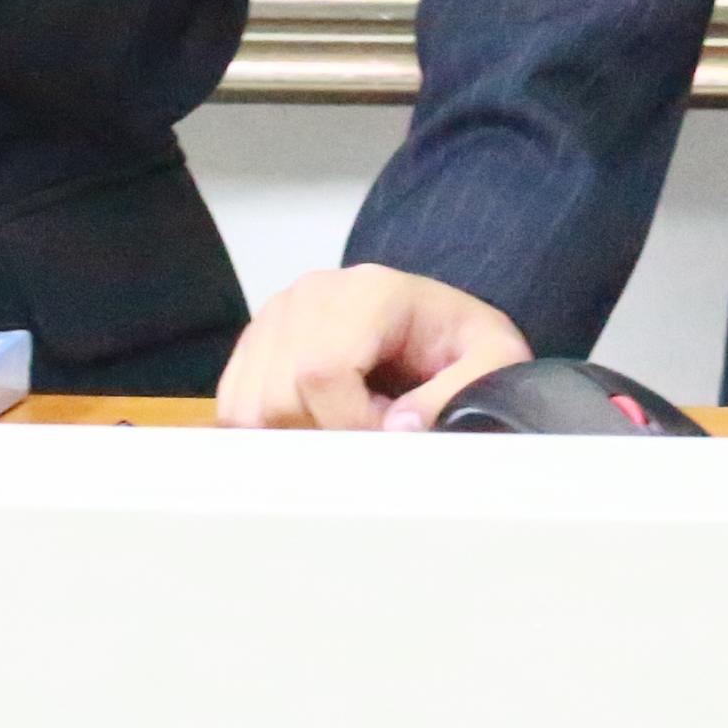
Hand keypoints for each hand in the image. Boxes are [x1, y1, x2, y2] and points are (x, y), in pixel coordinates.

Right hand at [216, 264, 537, 429]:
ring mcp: (274, 315)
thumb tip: (397, 429)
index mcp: (368, 290)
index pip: (322, 371)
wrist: (436, 324)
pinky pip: (234, 408)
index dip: (352, 425)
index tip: (390, 437)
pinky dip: (269, 434)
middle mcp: (310, 294)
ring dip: (296, 437)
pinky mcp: (254, 344)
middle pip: (280, 397)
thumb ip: (460, 390)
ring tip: (346, 423)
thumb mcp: (493, 358)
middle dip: (327, 435)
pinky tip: (316, 422)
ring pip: (249, 410)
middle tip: (372, 429)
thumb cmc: (460, 343)